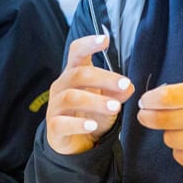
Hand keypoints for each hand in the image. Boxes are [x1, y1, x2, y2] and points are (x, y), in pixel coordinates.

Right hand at [44, 34, 135, 154]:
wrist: (76, 143)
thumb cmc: (90, 114)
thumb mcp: (108, 101)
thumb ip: (117, 92)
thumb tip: (129, 86)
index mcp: (74, 73)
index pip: (76, 52)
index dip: (89, 44)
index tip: (105, 40)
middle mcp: (62, 86)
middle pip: (78, 74)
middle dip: (104, 78)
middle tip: (125, 84)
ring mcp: (55, 106)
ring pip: (71, 97)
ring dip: (95, 101)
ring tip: (116, 108)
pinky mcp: (54, 127)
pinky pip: (63, 123)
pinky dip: (78, 124)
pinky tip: (92, 126)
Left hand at [137, 81, 182, 172]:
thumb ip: (181, 94)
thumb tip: (148, 103)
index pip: (168, 97)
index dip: (150, 100)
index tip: (144, 102)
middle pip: (164, 120)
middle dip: (149, 117)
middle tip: (146, 115)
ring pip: (170, 139)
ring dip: (171, 135)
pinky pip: (180, 157)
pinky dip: (182, 151)